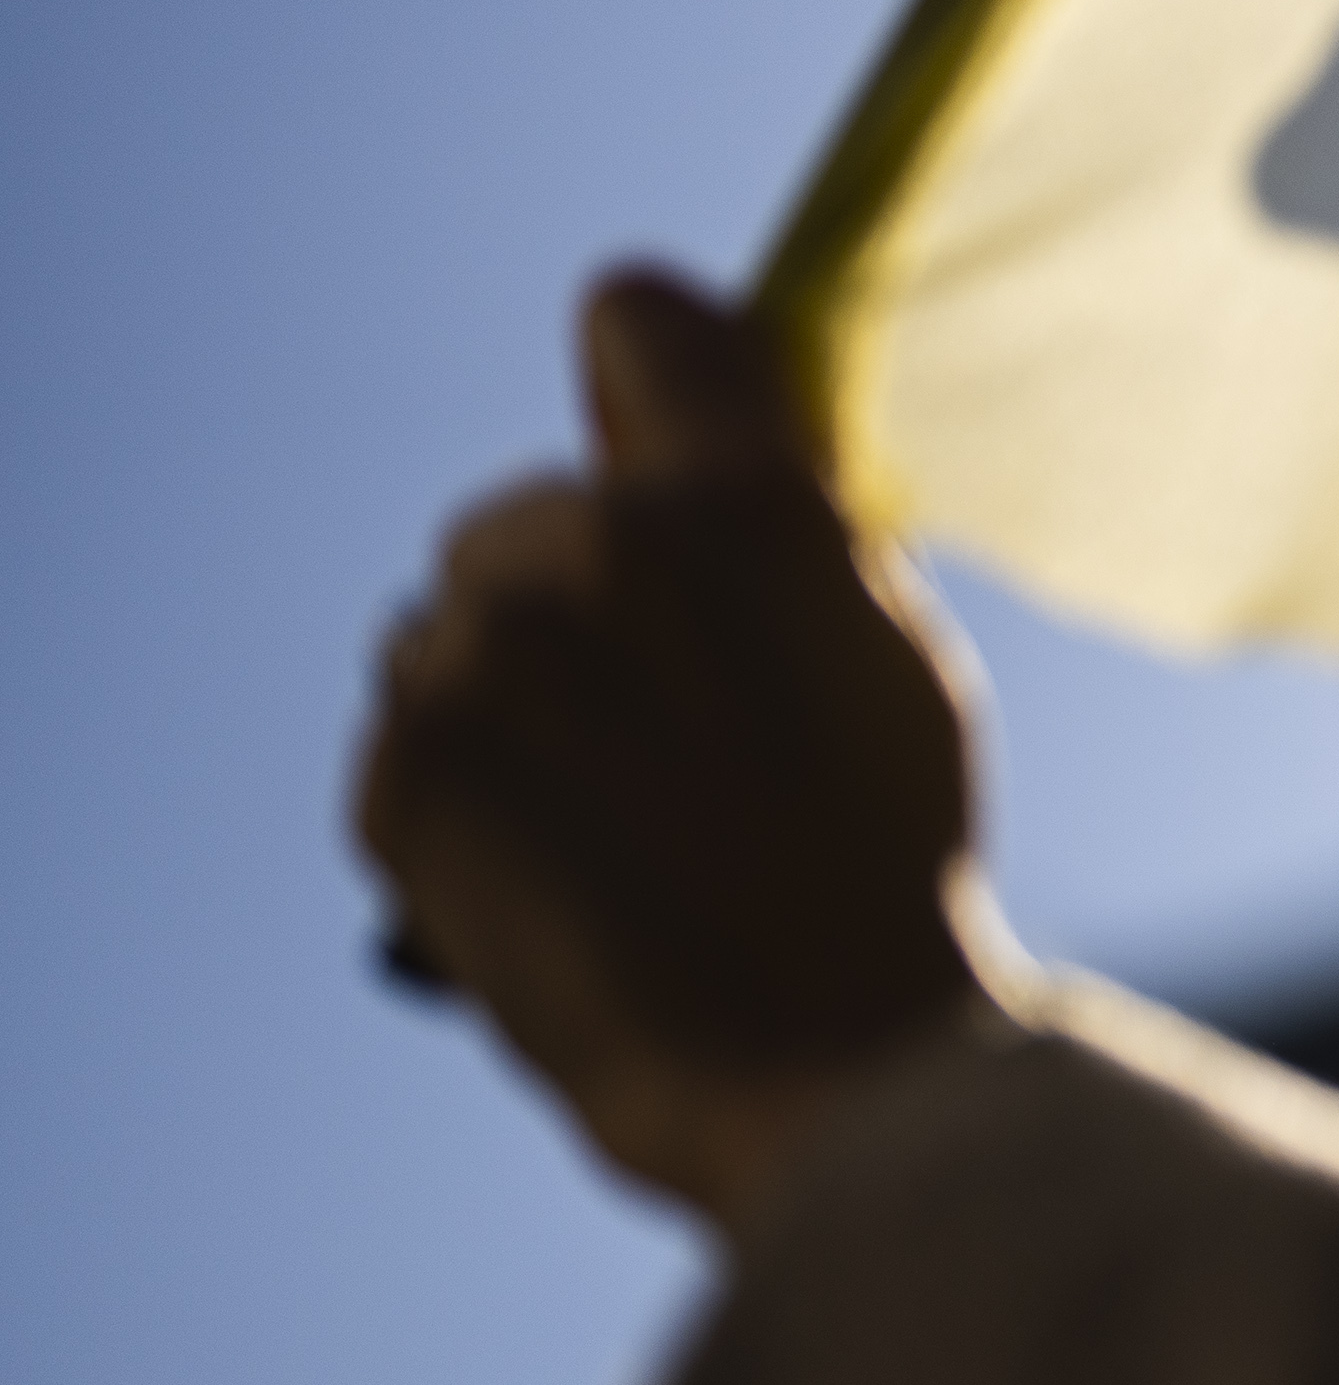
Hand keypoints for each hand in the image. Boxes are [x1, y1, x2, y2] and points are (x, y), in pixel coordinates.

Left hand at [356, 270, 987, 1232]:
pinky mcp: (403, 776)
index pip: (638, 318)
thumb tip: (689, 460)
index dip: (640, 386)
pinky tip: (551, 881)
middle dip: (567, 606)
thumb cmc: (881, 870)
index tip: (649, 457)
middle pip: (523, 519)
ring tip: (607, 829)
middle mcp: (600, 550)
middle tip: (658, 738)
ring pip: (448, 639)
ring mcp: (487, 663)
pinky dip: (455, 809)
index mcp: (746, 503)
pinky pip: (403, 748)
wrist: (822, 1067)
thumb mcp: (889, 656)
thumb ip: (784, 534)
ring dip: (502, 711)